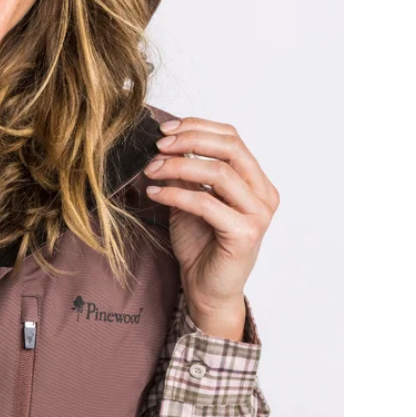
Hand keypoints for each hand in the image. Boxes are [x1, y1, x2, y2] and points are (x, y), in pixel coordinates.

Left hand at [143, 117, 279, 339]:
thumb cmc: (200, 245)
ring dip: (178, 167)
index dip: (197, 127)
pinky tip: (155, 193)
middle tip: (157, 145)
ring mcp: (258, 214)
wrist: (206, 289)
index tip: (165, 129)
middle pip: (230, 148)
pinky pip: (206, 203)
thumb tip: (166, 142)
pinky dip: (176, 194)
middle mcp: (264, 194)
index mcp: (256, 181)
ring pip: (219, 173)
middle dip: (189, 140)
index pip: (232, 138)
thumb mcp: (190, 200)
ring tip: (151, 170)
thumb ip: (187, 173)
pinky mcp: (244, 234)